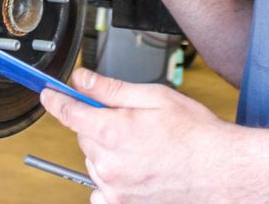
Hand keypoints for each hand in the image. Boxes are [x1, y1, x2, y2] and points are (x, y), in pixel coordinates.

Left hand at [41, 68, 228, 203]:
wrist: (220, 171)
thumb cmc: (194, 134)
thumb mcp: (154, 97)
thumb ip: (111, 89)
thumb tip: (82, 79)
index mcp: (112, 132)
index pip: (68, 111)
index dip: (55, 99)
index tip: (48, 93)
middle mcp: (108, 164)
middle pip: (83, 135)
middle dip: (98, 123)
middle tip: (129, 120)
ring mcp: (114, 188)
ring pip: (93, 160)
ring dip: (106, 150)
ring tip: (142, 146)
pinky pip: (101, 189)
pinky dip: (111, 178)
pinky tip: (133, 170)